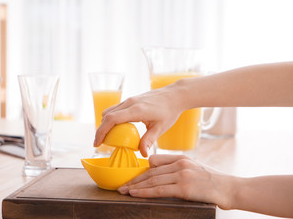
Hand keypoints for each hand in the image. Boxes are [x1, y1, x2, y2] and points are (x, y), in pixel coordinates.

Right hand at [94, 85, 184, 156]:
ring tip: (106, 138)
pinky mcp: (130, 100)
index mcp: (136, 110)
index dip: (101, 131)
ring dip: (104, 124)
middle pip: (106, 116)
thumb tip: (143, 154)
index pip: (112, 119)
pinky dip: (111, 119)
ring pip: (109, 111)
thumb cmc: (169, 111)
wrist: (174, 95)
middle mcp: (130, 103)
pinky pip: (115, 109)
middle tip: (99, 144)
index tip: (97, 144)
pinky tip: (115, 129)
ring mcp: (129, 100)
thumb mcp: (160, 128)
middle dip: (100, 130)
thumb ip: (149, 140)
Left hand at [117, 154, 234, 209]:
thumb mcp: (194, 168)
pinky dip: (145, 192)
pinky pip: (160, 190)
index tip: (132, 178)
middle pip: (150, 171)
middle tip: (122, 185)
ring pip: (152, 180)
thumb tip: (158, 173)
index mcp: (180, 158)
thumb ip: (177, 168)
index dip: (141, 171)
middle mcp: (180, 164)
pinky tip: (135, 194)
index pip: (154, 162)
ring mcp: (182, 175)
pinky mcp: (185, 187)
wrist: (230, 189)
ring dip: (136, 186)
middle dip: (134, 179)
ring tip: (124, 191)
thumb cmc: (212, 181)